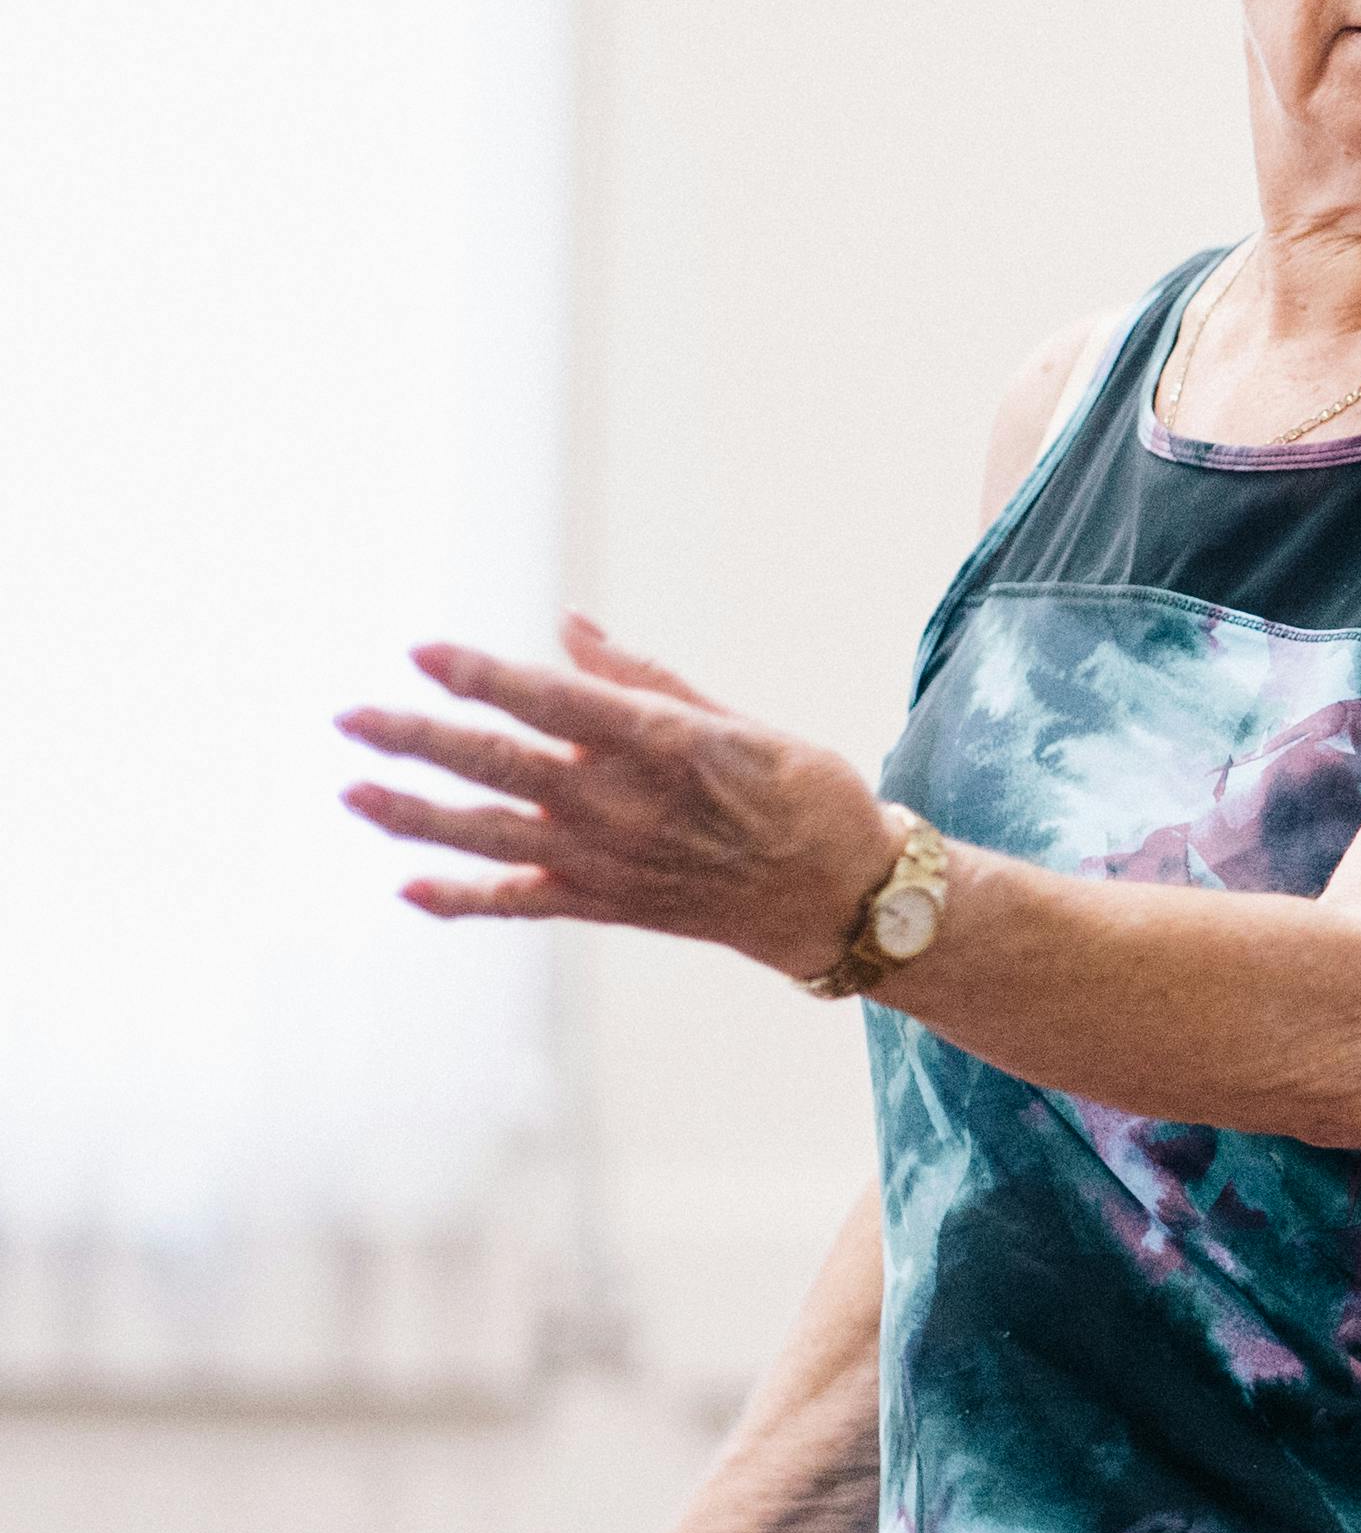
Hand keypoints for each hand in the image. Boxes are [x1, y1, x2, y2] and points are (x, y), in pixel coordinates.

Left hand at [340, 614, 897, 981]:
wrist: (840, 898)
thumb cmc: (802, 795)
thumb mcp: (738, 724)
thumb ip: (643, 680)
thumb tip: (569, 627)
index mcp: (661, 747)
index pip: (551, 701)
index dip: (481, 675)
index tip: (421, 651)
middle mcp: (622, 806)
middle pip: (498, 765)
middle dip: (417, 739)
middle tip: (350, 717)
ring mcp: (607, 862)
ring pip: (489, 835)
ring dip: (414, 815)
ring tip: (352, 790)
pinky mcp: (605, 905)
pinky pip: (519, 903)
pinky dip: (461, 899)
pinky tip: (407, 887)